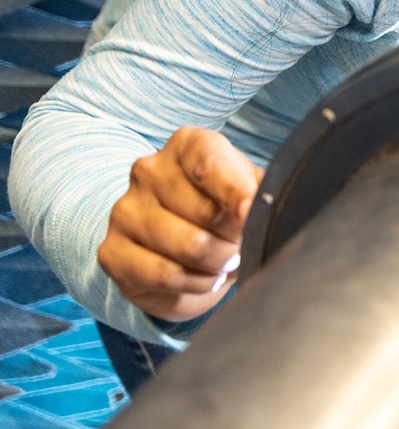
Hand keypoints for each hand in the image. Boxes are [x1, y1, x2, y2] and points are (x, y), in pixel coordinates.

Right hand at [97, 128, 264, 321]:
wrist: (186, 244)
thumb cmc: (226, 207)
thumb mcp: (251, 189)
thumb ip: (257, 191)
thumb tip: (254, 205)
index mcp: (186, 145)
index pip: (210, 164)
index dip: (237, 194)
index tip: (251, 214)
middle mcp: (148, 171)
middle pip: (207, 213)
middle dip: (236, 238)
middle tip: (240, 244)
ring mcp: (124, 211)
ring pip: (189, 247)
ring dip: (219, 264)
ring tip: (225, 262)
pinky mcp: (111, 252)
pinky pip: (164, 276)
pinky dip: (196, 284)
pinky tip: (204, 278)